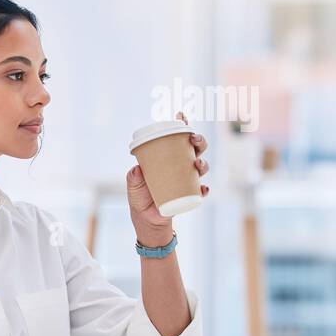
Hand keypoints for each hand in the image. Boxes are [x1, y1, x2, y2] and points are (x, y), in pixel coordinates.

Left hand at [127, 111, 209, 246]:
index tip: (181, 116)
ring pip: (202, 166)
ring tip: (196, 163)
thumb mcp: (133, 187)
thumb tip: (136, 169)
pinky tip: (202, 188)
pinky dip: (203, 189)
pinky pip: (202, 190)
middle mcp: (181, 166)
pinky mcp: (191, 196)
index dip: (183, 126)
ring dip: (203, 162)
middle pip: (196, 149)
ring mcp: (188, 180)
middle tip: (193, 139)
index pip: (178, 139)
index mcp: (169, 158)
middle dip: (199, 141)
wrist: (147, 219)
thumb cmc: (140, 197)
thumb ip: (132, 178)